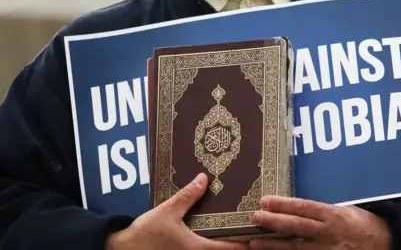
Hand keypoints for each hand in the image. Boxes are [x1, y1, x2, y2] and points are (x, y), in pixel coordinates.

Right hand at [106, 173, 247, 249]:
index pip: (229, 249)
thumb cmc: (146, 233)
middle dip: (236, 244)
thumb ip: (187, 196)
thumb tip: (204, 179)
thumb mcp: (168, 211)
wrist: (122, 249)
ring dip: (222, 246)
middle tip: (249, 233)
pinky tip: (208, 237)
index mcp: (197, 248)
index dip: (244, 243)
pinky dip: (208, 246)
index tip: (255, 236)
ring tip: (232, 234)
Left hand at [249, 196, 390, 249]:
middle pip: (296, 226)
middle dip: (273, 222)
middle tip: (255, 218)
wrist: (386, 243)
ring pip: (296, 247)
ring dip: (273, 245)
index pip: (303, 207)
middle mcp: (329, 232)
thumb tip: (292, 209)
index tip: (265, 201)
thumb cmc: (362, 224)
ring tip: (254, 242)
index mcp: (333, 215)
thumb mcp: (343, 210)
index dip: (282, 204)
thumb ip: (319, 212)